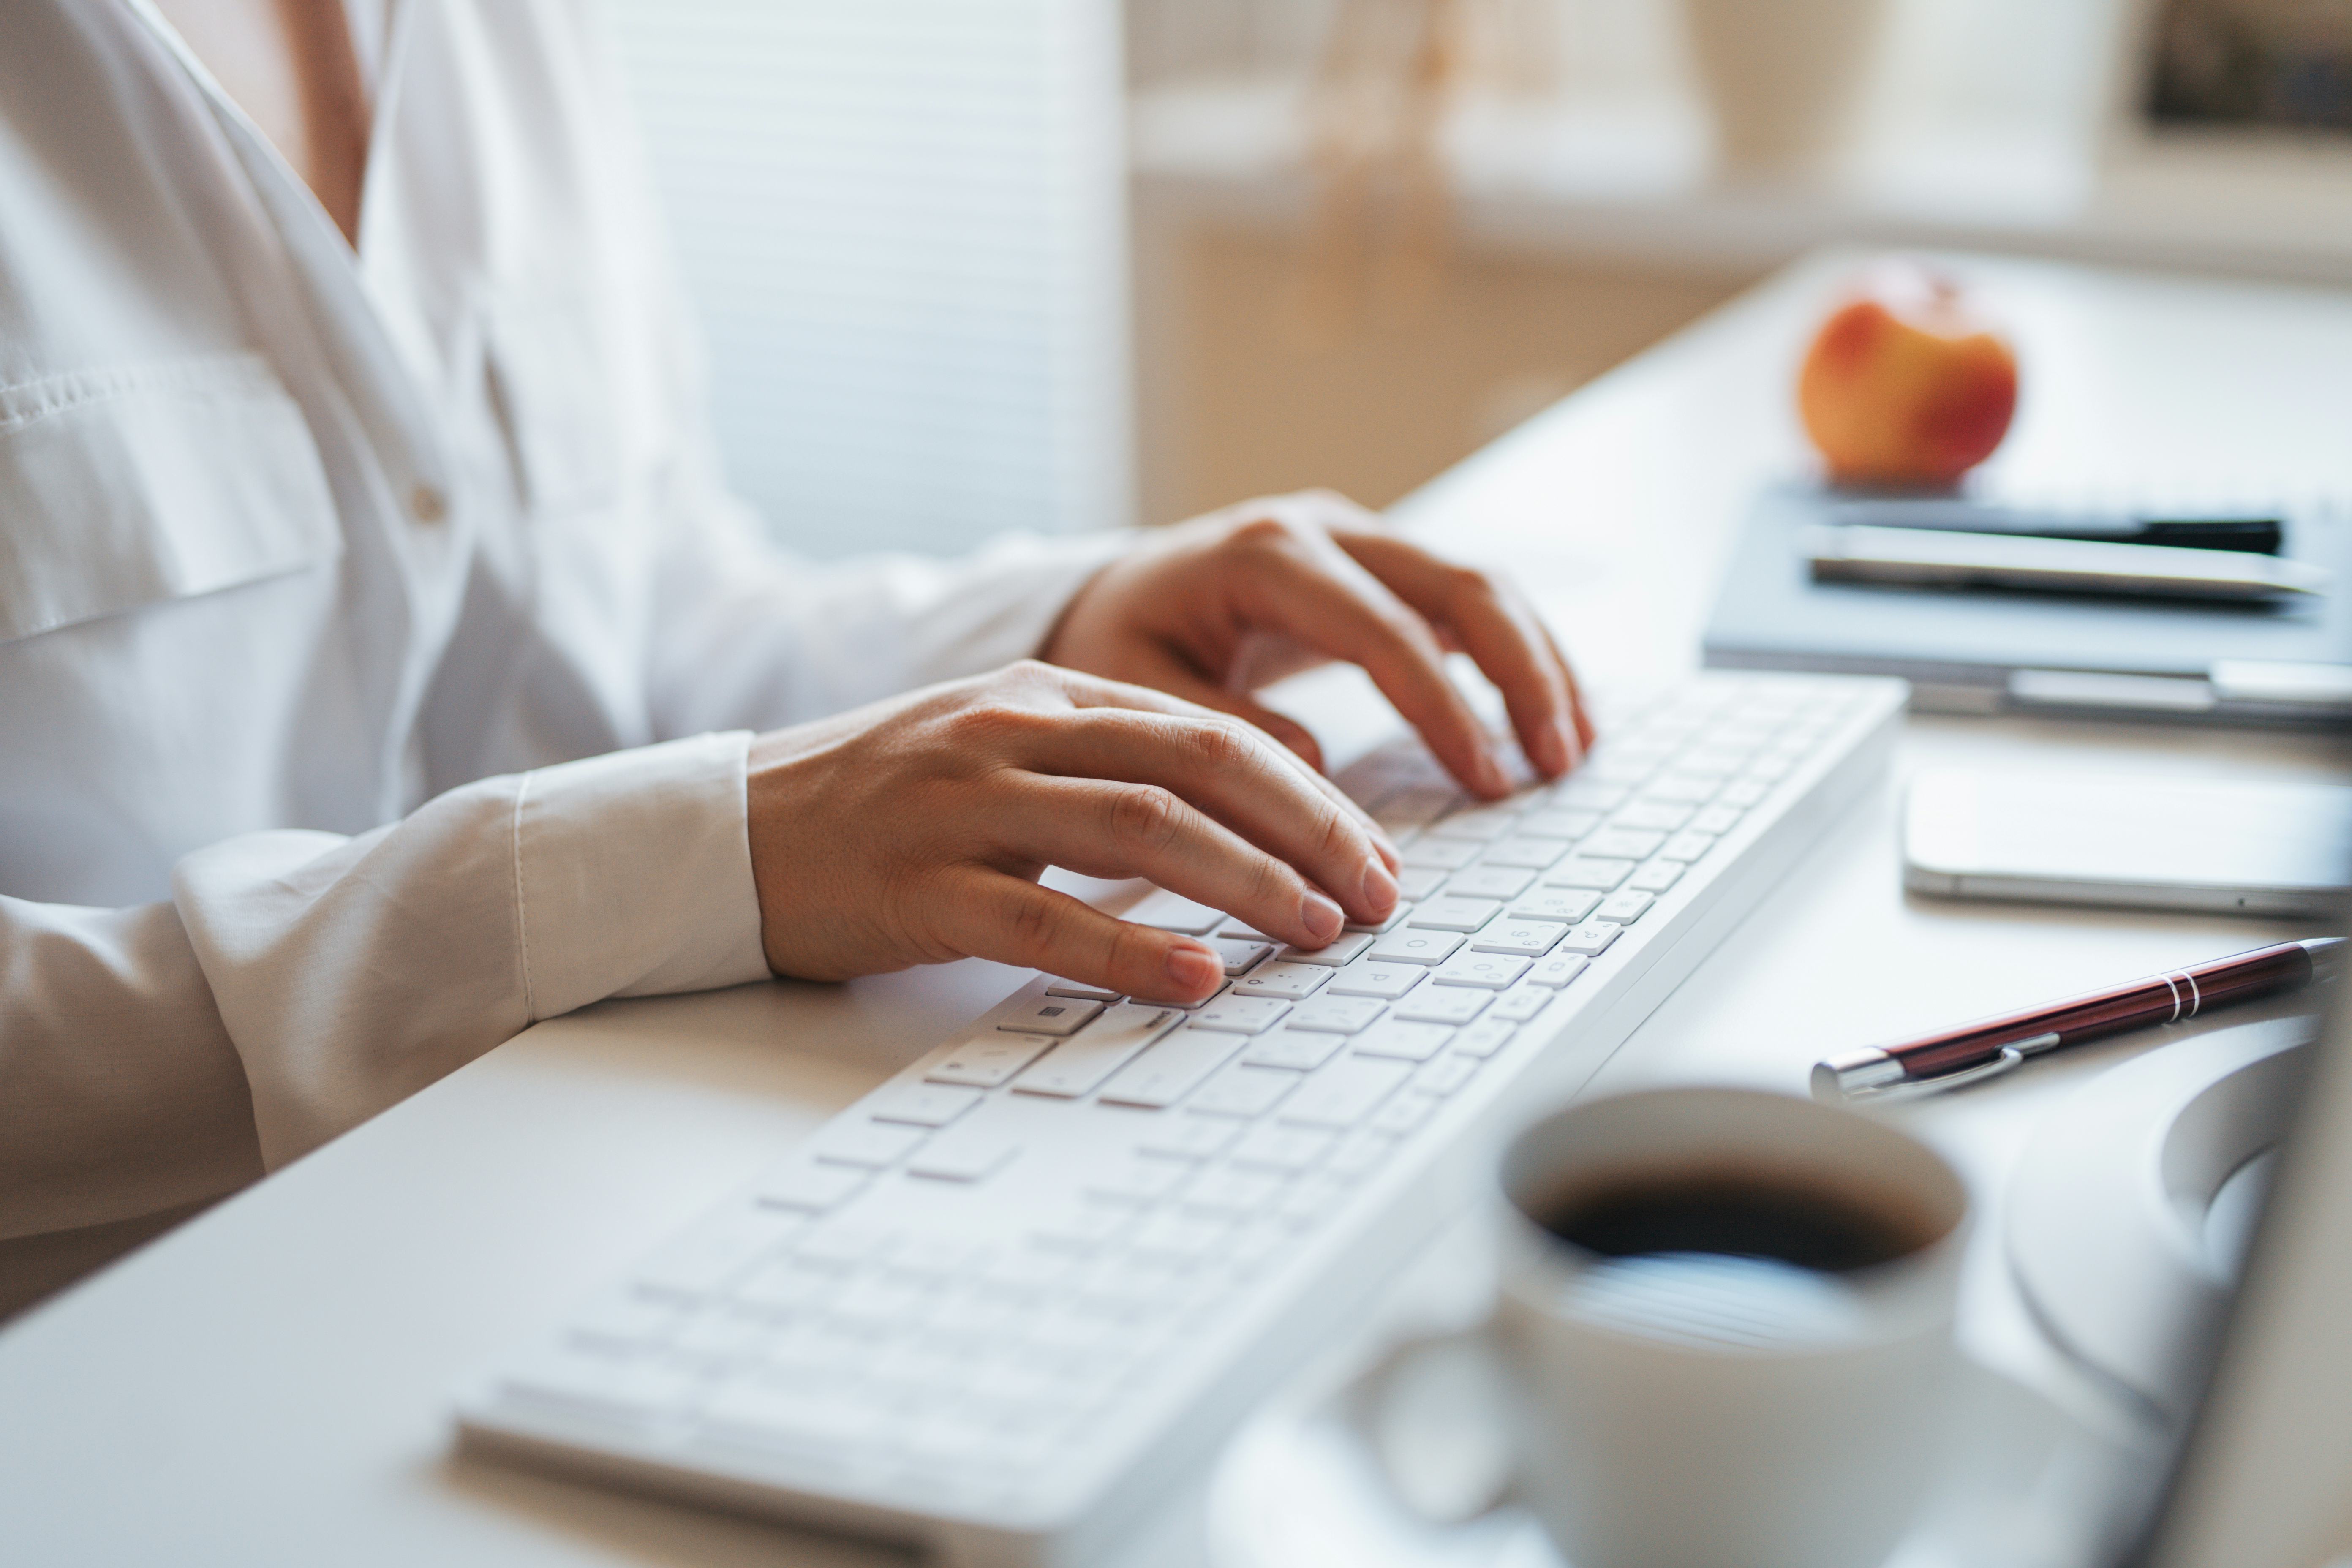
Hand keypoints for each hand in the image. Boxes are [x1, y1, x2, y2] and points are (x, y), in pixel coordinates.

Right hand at [746, 662, 1401, 999]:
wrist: (728, 831)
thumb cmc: (880, 807)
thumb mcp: (998, 757)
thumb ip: (1102, 771)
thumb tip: (1238, 828)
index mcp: (1041, 696)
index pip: (1209, 730)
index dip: (1308, 794)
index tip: (1374, 854)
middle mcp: (1010, 732)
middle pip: (1199, 765)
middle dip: (1310, 830)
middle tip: (1381, 895)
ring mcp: (961, 805)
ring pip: (1140, 829)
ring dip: (1248, 883)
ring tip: (1320, 931)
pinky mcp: (919, 886)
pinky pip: (1044, 915)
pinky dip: (1132, 948)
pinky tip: (1198, 979)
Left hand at [1044, 491, 1592, 798]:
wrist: (1116, 593)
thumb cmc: (1123, 642)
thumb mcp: (1135, 690)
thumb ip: (1215, 728)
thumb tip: (1312, 770)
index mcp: (1265, 556)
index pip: (1384, 630)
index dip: (1445, 708)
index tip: (1486, 781)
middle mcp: (1325, 530)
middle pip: (1458, 584)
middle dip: (1521, 674)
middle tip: (1556, 763)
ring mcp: (1361, 541)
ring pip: (1479, 584)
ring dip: (1537, 664)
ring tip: (1572, 749)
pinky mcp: (1382, 567)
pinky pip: (1467, 601)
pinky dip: (1518, 655)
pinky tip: (1552, 715)